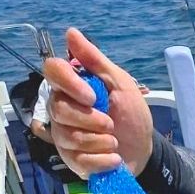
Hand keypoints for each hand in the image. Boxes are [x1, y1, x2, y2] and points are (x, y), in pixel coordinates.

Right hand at [45, 27, 153, 177]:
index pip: (52, 71)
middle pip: (59, 109)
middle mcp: (61, 108)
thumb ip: (95, 60)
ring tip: (114, 141)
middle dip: (91, 120)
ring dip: (100, 141)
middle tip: (111, 123)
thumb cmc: (131, 114)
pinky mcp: (71, 160)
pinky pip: (79, 160)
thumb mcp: (120, 83)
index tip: (92, 96)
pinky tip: (114, 159)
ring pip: (69, 136)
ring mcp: (64, 135)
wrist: (143, 150)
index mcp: (72, 85)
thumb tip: (71, 33)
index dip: (69, 83)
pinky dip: (102, 160)